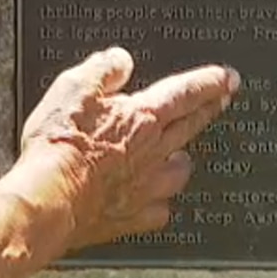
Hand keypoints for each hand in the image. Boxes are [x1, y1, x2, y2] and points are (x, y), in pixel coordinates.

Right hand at [15, 47, 237, 250]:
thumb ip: (102, 70)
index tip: (229, 78)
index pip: (186, 93)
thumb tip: (120, 59)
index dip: (210, 82)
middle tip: (224, 101)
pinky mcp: (130, 217)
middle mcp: (152, 152)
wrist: (47, 200)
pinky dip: (158, 203)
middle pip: (191, 127)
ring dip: (183, 159)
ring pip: (180, 171)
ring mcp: (145, 188)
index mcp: (141, 117)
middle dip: (209, 110)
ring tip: (183, 155)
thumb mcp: (73, 88)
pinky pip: (158, 210)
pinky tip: (154, 201)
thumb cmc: (58, 147)